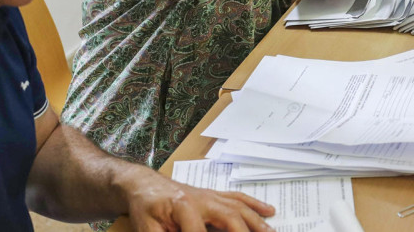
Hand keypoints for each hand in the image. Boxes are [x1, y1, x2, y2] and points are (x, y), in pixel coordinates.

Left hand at [125, 174, 275, 231]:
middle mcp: (202, 198)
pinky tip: (269, 212)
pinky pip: (238, 199)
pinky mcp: (214, 196)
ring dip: (257, 222)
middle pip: (230, 217)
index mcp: (183, 206)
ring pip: (239, 208)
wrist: (144, 184)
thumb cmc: (145, 208)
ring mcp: (211, 196)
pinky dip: (254, 205)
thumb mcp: (146, 228)